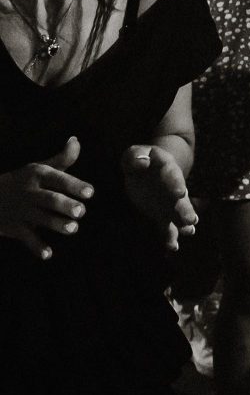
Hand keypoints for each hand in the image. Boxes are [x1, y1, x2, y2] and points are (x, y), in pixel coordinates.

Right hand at [0, 139, 89, 260]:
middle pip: (49, 199)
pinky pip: (26, 238)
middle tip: (81, 212)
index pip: (57, 179)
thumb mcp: (38, 168)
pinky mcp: (14, 227)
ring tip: (73, 228)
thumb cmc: (21, 181)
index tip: (90, 192)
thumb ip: (62, 159)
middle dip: (65, 206)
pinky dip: (36, 247)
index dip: (74, 185)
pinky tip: (49, 254)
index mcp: (37, 176)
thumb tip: (76, 140)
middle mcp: (29, 192)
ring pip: (40, 219)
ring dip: (56, 224)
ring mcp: (21, 211)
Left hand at [120, 144, 197, 252]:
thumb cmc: (139, 160)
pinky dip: (171, 236)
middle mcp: (173, 187)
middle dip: (185, 209)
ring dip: (183, 223)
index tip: (179, 193)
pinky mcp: (163, 214)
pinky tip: (172, 247)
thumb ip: (135, 156)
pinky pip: (168, 225)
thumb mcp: (134, 153)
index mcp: (167, 168)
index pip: (172, 175)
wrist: (150, 171)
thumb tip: (142, 164)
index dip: (176, 184)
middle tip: (190, 220)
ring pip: (178, 213)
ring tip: (189, 231)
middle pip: (181, 198)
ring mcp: (170, 202)